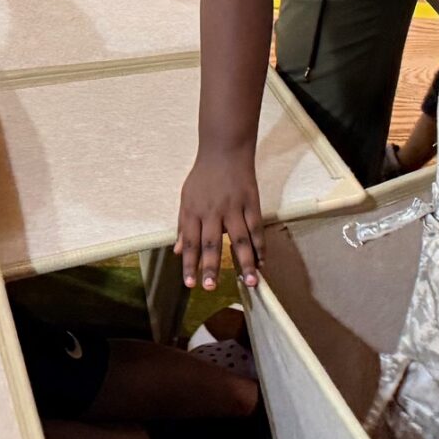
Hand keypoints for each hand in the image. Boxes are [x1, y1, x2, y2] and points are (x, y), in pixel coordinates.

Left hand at [176, 144, 263, 290]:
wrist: (224, 150)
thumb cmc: (203, 176)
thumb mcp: (186, 198)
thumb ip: (182, 226)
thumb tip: (177, 251)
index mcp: (193, 211)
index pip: (190, 243)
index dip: (190, 264)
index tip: (190, 284)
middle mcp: (212, 212)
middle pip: (212, 244)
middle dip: (212, 267)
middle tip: (211, 287)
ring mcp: (233, 208)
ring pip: (240, 240)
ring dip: (246, 262)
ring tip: (251, 282)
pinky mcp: (251, 203)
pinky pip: (256, 229)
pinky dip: (260, 246)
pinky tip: (262, 262)